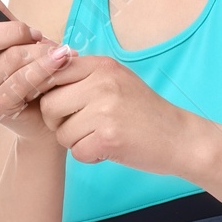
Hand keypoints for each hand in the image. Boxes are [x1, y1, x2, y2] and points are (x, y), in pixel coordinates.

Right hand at [0, 0, 70, 143]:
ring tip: (62, 53)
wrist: (49, 109)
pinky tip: (61, 64)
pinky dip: (45, 71)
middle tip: (37, 35)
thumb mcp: (17, 34)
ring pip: (9, 60)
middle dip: (16, 31)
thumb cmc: (31, 69)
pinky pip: (21, 82)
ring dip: (40, 53)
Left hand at [35, 52, 208, 176]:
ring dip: (75, 142)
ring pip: (61, 132)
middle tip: (79, 127)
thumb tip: (41, 76)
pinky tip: (107, 149)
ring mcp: (105, 109)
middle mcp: (102, 83)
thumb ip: (84, 76)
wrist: (180, 137)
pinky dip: (89, 156)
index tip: (59, 107)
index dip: (47, 93)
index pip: (51, 73)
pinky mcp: (108, 137)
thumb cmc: (144, 113)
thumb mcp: (117, 80)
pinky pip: (76, 152)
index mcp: (102, 65)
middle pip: (49, 105)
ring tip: (98, 137)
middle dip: (57, 122)